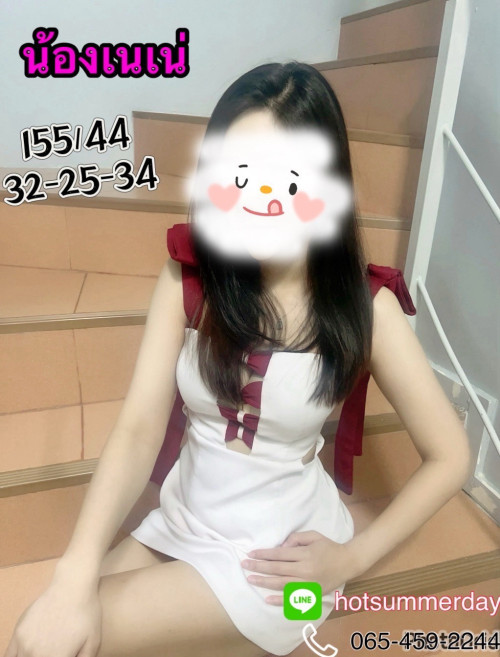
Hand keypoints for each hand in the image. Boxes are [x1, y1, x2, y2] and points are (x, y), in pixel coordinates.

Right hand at [4, 579, 101, 656]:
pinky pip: (10, 654)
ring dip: (30, 656)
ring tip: (43, 648)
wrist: (72, 588)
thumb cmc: (86, 613)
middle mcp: (38, 654)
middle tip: (53, 649)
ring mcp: (26, 644)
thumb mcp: (93, 642)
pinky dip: (17, 655)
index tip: (62, 653)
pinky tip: (27, 651)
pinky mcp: (19, 632)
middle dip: (46, 656)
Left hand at [240, 530, 360, 605]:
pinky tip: (267, 599)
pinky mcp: (312, 594)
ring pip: (281, 584)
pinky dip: (279, 600)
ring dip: (264, 582)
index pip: (279, 554)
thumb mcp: (313, 536)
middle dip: (259, 567)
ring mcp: (308, 584)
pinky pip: (293, 598)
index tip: (251, 554)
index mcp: (305, 554)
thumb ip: (296, 539)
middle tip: (244, 565)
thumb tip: (280, 547)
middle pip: (277, 569)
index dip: (263, 554)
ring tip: (250, 579)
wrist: (348, 562)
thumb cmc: (329, 547)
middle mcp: (305, 570)